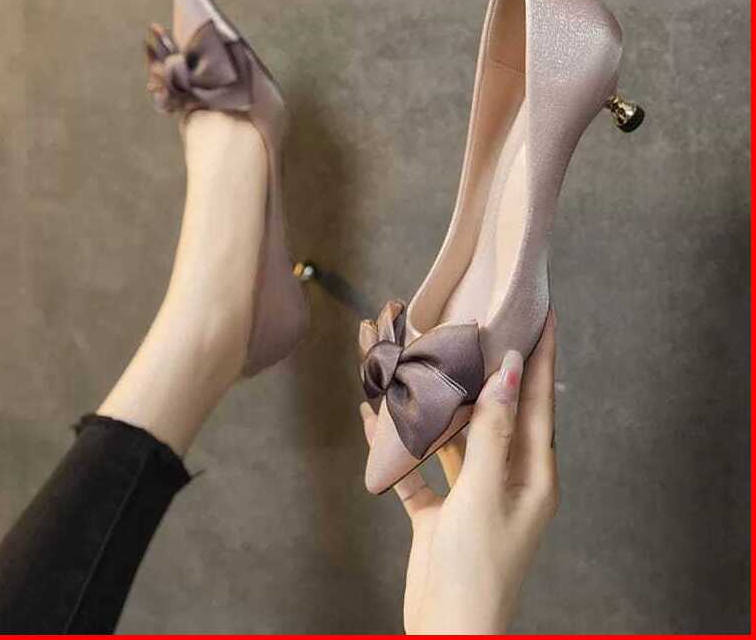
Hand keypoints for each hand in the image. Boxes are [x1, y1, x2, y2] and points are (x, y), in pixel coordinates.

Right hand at [360, 313, 557, 634]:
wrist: (447, 637)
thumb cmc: (477, 572)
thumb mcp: (485, 496)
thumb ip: (492, 432)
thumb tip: (510, 371)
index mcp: (532, 475)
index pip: (540, 401)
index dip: (542, 356)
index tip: (545, 313)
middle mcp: (504, 478)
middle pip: (492, 410)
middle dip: (479, 368)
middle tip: (472, 323)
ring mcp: (470, 495)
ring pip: (450, 435)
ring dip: (431, 403)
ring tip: (414, 359)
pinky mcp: (438, 512)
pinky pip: (418, 466)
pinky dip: (400, 443)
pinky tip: (375, 414)